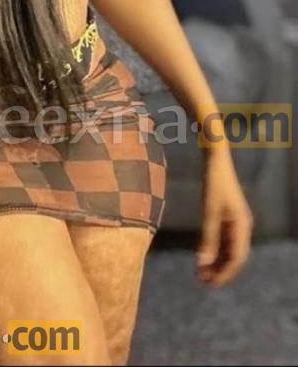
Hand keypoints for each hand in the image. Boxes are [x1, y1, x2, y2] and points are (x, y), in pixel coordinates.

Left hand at [197, 148, 252, 286]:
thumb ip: (207, 238)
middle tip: (203, 281)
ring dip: (216, 261)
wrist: (216, 159)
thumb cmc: (214, 183)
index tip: (210, 284)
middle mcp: (242, 226)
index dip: (224, 274)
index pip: (237, 258)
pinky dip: (214, 249)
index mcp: (242, 226)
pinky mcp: (227, 216)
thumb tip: (202, 263)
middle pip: (234, 256)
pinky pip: (224, 239)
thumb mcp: (208, 212)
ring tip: (201, 272)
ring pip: (229, 249)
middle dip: (220, 270)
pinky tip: (203, 255)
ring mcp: (236, 221)